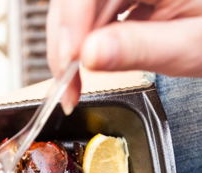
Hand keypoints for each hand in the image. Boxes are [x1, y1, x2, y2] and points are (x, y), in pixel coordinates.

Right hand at [47, 0, 201, 113]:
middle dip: (65, 40)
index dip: (71, 22)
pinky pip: (92, 12)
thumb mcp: (187, 46)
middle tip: (66, 84)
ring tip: (73, 83)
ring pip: (79, 6)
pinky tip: (84, 64)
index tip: (69, 62)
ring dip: (69, 45)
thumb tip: (89, 55)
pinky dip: (83, 42)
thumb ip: (138, 48)